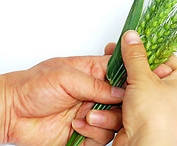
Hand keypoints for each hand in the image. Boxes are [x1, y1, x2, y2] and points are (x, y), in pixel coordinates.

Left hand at [0, 55, 123, 145]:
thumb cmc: (31, 87)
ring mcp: (92, 112)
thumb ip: (96, 84)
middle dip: (120, 105)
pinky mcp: (86, 132)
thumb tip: (120, 91)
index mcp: (93, 72)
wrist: (10, 114)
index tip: (132, 86)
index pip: (121, 71)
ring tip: (86, 117)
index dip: (129, 79)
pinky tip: (77, 127)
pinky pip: (103, 137)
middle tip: (109, 105)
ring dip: (105, 120)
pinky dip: (93, 133)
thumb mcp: (65, 77)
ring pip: (117, 119)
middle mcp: (95, 92)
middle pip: (124, 99)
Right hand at [112, 30, 176, 145]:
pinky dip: (111, 112)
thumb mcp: (143, 79)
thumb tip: (132, 36)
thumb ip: (135, 56)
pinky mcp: (137, 122)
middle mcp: (167, 97)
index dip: (149, 50)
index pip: (166, 59)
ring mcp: (152, 111)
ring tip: (102, 89)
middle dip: (124, 72)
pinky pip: (122, 109)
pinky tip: (98, 114)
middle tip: (111, 58)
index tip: (132, 44)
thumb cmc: (154, 118)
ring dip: (114, 94)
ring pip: (129, 93)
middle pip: (144, 75)